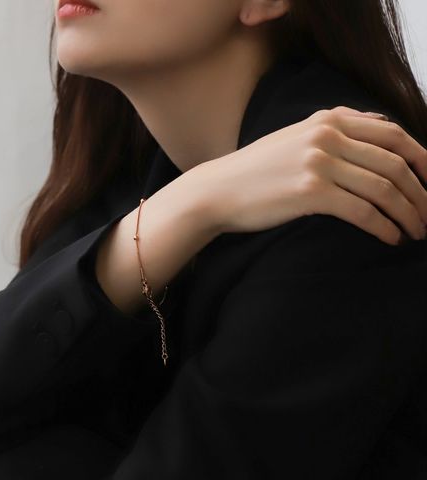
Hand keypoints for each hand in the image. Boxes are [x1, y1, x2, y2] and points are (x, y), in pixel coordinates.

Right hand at [205, 106, 426, 245]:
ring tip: (416, 232)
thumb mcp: (296, 137)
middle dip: (422, 193)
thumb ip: (336, 128)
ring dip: (409, 214)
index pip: (394, 135)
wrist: (218, 190)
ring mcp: (319, 162)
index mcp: (329, 119)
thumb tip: (380, 127)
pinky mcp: (311, 191)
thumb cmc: (257, 170)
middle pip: (396, 163)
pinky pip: (363, 210)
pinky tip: (391, 239)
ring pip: (385, 188)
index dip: (422, 160)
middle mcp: (328, 135)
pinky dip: (384, 227)